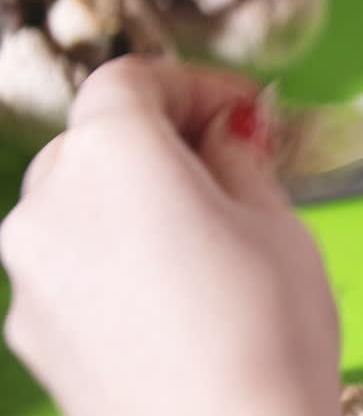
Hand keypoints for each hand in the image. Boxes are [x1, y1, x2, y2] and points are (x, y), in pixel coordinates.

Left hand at [0, 58, 343, 415]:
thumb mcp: (279, 225)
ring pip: (77, 201)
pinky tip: (176, 295)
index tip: (243, 108)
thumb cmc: (266, 338)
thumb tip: (227, 133)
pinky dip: (114, 254)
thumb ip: (241, 160)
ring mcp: (29, 274)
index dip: (194, 83)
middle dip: (164, 140)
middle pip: (96, 137)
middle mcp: (48, 204)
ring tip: (209, 237)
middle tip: (234, 166)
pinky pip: (71, 263)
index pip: (131, 78)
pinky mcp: (31, 333)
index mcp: (113, 156)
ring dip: (135, 197)